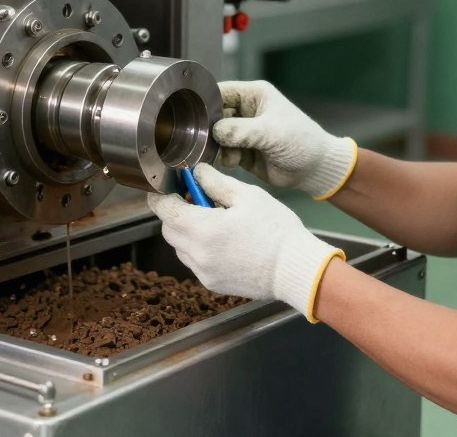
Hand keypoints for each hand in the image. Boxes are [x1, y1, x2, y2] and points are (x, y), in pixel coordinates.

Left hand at [148, 164, 343, 321]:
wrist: (295, 269)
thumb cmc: (276, 229)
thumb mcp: (248, 196)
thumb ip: (215, 182)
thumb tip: (195, 173)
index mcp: (202, 229)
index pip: (164, 210)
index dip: (161, 196)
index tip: (166, 188)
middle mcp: (197, 254)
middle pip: (169, 230)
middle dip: (176, 213)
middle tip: (198, 202)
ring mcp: (203, 272)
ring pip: (180, 248)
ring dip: (187, 233)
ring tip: (215, 223)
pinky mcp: (212, 284)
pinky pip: (194, 262)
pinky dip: (199, 250)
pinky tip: (223, 242)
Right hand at [215, 81, 357, 198]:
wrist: (314, 169)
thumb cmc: (302, 142)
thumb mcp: (271, 132)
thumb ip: (241, 131)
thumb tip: (216, 131)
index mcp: (254, 94)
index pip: (221, 91)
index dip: (207, 102)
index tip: (195, 117)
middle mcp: (245, 111)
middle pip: (214, 115)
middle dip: (210, 129)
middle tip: (210, 141)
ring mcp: (243, 131)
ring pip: (216, 135)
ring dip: (217, 146)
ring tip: (230, 155)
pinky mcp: (242, 151)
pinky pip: (223, 152)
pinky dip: (224, 158)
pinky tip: (234, 162)